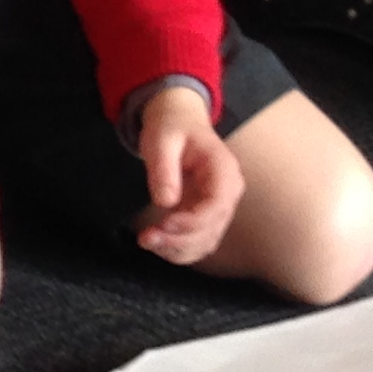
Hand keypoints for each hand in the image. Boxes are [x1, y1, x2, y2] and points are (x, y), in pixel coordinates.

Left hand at [135, 88, 244, 265]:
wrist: (177, 122)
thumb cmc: (171, 127)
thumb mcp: (161, 141)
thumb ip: (164, 170)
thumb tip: (165, 202)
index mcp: (224, 170)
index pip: (217, 205)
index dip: (192, 222)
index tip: (163, 224)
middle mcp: (227, 193)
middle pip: (212, 229)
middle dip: (178, 239)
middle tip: (145, 237)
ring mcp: (218, 207)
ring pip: (205, 241)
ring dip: (176, 249)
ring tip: (146, 241)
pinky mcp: (204, 216)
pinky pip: (197, 242)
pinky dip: (177, 249)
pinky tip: (156, 243)